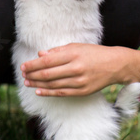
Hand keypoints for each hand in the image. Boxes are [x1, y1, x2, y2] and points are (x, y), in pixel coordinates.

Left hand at [20, 43, 139, 95]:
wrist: (116, 65)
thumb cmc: (94, 53)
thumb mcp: (77, 47)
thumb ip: (58, 51)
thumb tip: (40, 55)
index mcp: (74, 54)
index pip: (47, 61)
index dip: (33, 65)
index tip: (23, 67)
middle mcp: (76, 68)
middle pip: (48, 74)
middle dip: (33, 75)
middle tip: (23, 75)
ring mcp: (80, 81)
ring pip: (53, 84)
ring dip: (38, 84)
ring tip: (27, 83)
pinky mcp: (83, 91)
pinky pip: (62, 93)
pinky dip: (48, 92)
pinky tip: (39, 91)